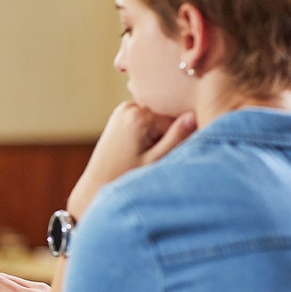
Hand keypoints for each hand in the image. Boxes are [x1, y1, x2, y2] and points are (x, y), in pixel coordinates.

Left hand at [67, 102, 196, 217]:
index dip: (176, 141)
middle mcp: (129, 106)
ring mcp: (123, 109)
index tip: (162, 156)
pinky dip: (147, 134)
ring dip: (156, 136)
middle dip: (165, 137)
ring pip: (157, 120)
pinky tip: (137, 150)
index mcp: (139, 115)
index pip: (177, 120)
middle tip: (149, 157)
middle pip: (166, 117)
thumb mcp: (155, 161)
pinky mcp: (121, 116)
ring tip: (141, 155)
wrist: (97, 185)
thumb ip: (177, 138)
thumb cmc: (125, 178)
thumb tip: (194, 114)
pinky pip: (146, 121)